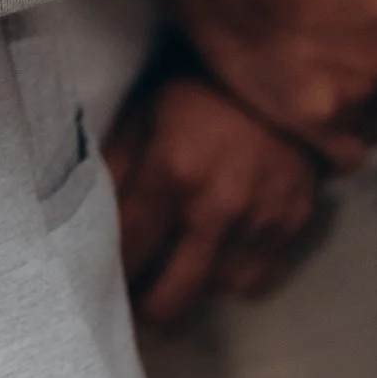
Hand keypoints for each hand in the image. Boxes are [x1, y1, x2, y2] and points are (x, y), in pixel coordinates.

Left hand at [105, 70, 322, 331]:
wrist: (287, 74)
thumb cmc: (202, 89)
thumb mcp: (146, 111)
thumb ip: (115, 163)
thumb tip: (83, 212)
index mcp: (172, 174)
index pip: (127, 251)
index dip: (107, 272)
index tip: (98, 279)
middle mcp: (216, 209)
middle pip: (169, 298)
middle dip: (145, 304)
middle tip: (135, 293)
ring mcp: (260, 223)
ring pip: (212, 293)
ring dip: (191, 286)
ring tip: (177, 266)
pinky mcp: (293, 225)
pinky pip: (254, 279)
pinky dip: (231, 275)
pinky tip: (217, 253)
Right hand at [150, 0, 376, 168]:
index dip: (376, 29)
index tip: (345, 22)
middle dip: (362, 66)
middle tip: (316, 46)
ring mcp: (359, 92)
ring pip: (370, 115)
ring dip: (346, 103)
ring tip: (302, 77)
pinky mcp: (316, 120)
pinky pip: (347, 155)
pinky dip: (335, 145)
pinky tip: (312, 125)